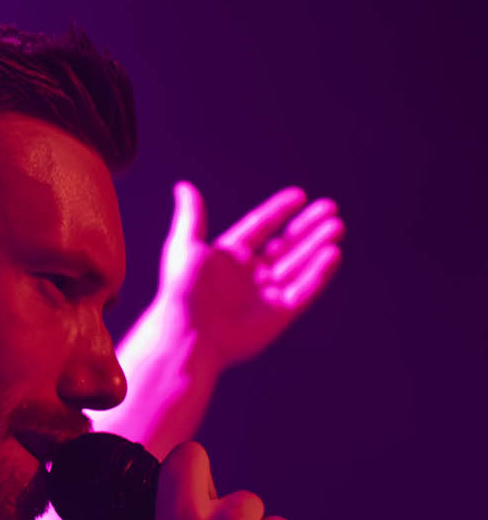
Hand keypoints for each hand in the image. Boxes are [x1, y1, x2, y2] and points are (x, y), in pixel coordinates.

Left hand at [155, 183, 343, 372]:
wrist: (188, 333)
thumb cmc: (183, 290)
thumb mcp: (184, 246)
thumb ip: (192, 216)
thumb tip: (184, 187)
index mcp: (228, 257)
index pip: (260, 227)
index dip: (279, 211)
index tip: (300, 196)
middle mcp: (249, 275)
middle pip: (285, 245)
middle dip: (307, 228)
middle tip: (330, 208)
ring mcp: (264, 296)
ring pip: (298, 265)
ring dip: (317, 246)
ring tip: (337, 226)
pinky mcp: (277, 316)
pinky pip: (303, 291)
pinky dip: (318, 274)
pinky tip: (333, 254)